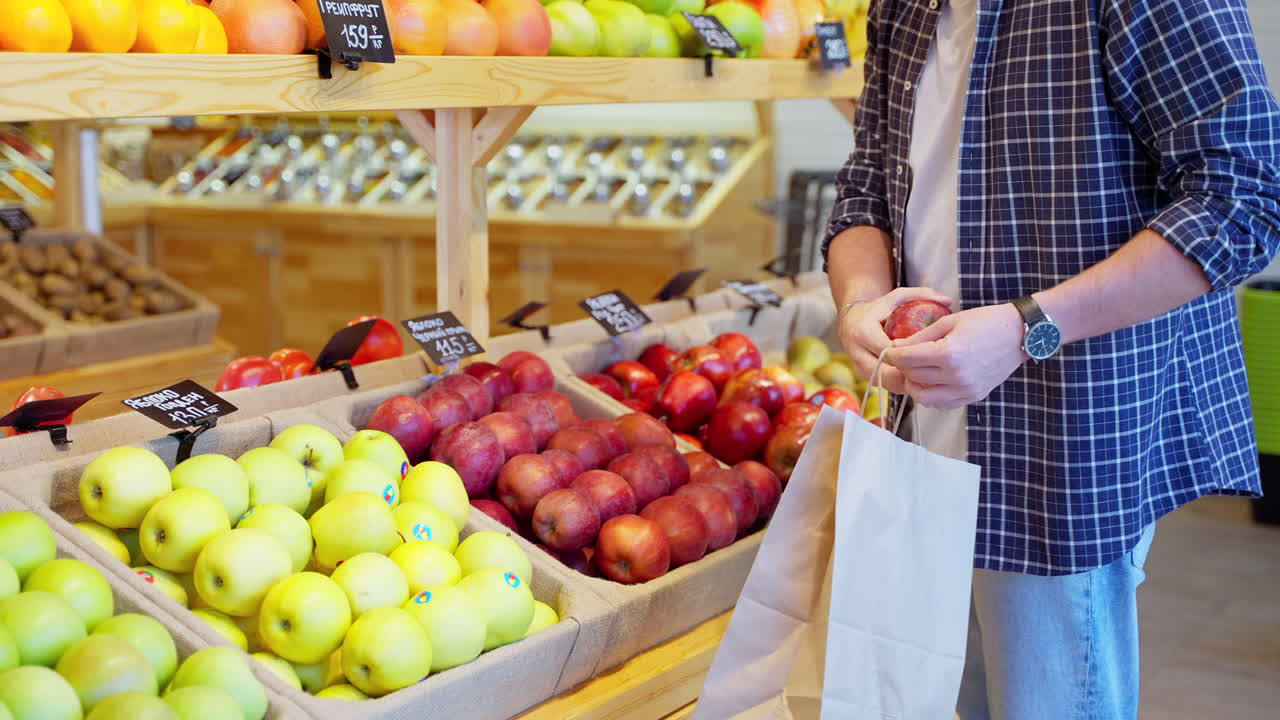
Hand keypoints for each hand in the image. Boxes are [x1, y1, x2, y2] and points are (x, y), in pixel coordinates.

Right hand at [837, 287, 953, 393]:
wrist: (852, 321)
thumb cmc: (878, 308)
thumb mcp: (897, 297)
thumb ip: (922, 295)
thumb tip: (948, 301)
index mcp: (863, 332)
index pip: (888, 351)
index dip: (910, 355)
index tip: (930, 351)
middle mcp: (857, 353)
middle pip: (887, 371)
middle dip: (911, 372)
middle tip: (934, 368)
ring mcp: (859, 368)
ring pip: (887, 383)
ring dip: (908, 382)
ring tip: (929, 375)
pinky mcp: (864, 377)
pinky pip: (886, 386)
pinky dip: (903, 384)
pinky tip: (920, 378)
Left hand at [887, 303, 1026, 409]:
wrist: (1019, 334)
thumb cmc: (985, 322)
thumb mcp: (949, 321)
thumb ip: (920, 336)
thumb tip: (895, 347)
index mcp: (949, 353)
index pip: (906, 360)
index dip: (892, 355)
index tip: (889, 350)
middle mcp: (957, 376)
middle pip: (912, 377)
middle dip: (901, 367)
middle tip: (901, 358)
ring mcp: (966, 389)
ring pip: (923, 397)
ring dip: (914, 384)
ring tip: (915, 371)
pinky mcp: (973, 397)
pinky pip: (942, 403)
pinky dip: (931, 395)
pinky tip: (931, 381)